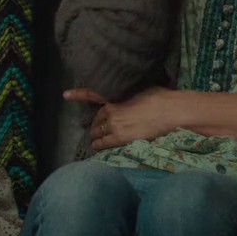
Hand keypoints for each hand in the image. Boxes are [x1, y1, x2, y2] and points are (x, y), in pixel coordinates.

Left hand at [64, 86, 179, 149]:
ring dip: (96, 135)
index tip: (66, 95)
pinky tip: (96, 147)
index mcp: (116, 96)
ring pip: (99, 132)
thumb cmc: (161, 97)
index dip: (77, 94)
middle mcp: (112, 110)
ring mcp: (115, 125)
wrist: (170, 111)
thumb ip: (129, 93)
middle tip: (95, 128)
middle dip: (95, 124)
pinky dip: (99, 145)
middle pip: (97, 119)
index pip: (92, 94)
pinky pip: (104, 143)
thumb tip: (129, 94)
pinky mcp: (121, 138)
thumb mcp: (141, 88)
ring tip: (95, 139)